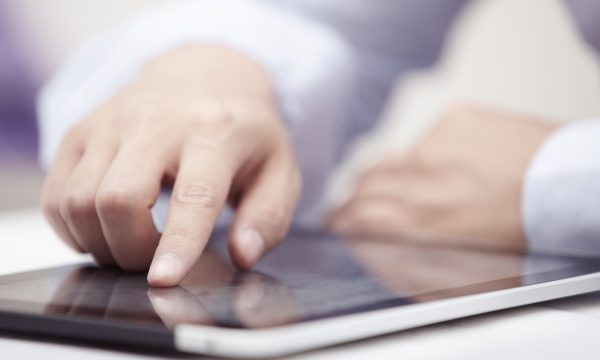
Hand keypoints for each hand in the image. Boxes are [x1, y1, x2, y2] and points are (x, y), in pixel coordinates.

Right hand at [41, 46, 301, 286]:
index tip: (163, 280)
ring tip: (131, 242)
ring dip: (100, 243)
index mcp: (215, 132)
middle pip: (118, 200)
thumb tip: (243, 255)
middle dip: (131, 251)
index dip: (177, 243)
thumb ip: (267, 216)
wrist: (203, 73)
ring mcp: (111, 123)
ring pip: (78, 201)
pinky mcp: (80, 131)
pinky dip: (72, 228)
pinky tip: (103, 227)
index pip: (193, 195)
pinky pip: (55, 196)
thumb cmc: (243, 131)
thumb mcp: (278, 169)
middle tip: (153, 259)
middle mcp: (156, 122)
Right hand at [329, 105, 555, 250]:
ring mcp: (434, 143)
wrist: (568, 187)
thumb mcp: (462, 263)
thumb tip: (378, 249)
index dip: (342, 220)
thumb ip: (412, 254)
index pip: (358, 216)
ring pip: (390, 159)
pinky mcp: (453, 118)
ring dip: (387, 176)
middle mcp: (419, 178)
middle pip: (365, 184)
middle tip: (355, 205)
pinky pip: (423, 138)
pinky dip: (427, 153)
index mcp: (421, 220)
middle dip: (355, 197)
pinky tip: (447, 164)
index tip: (337, 222)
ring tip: (403, 187)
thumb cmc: (524, 232)